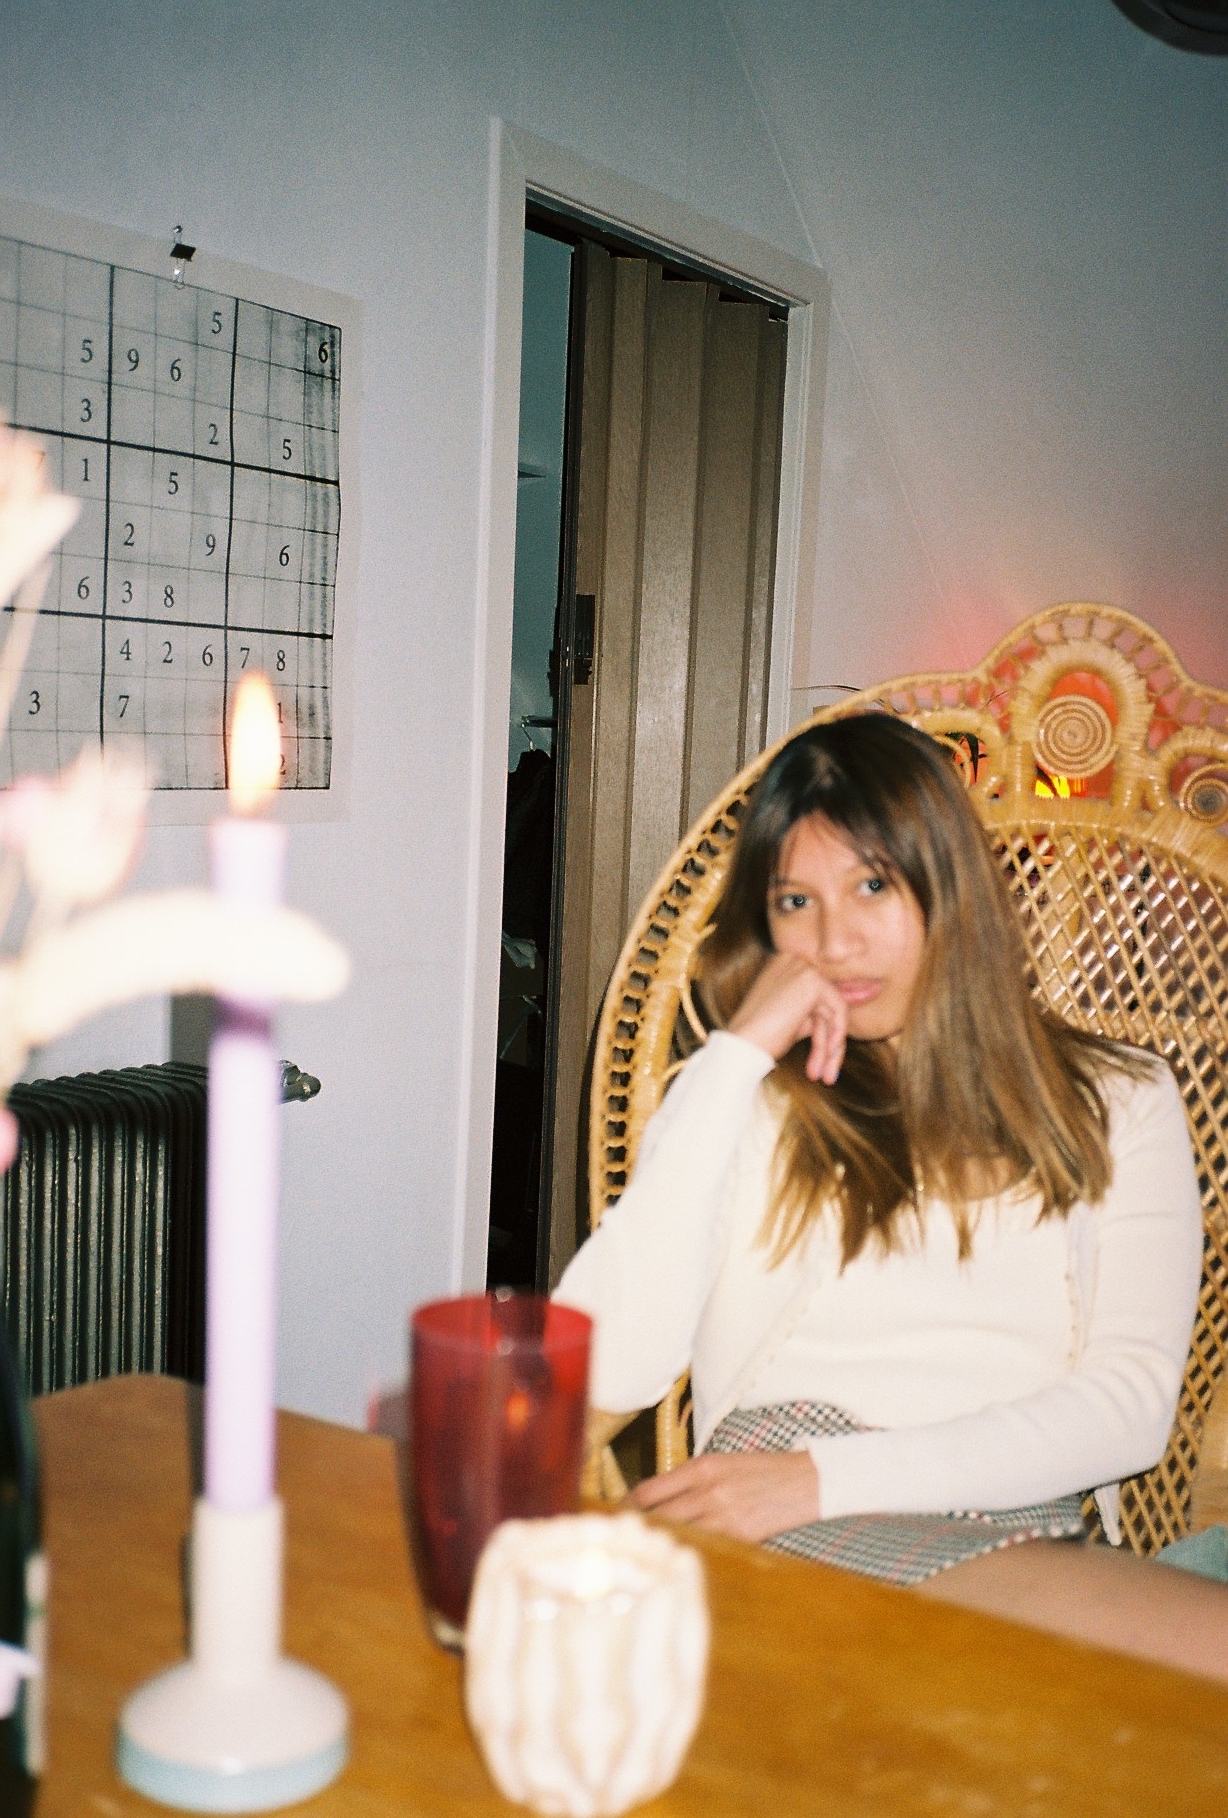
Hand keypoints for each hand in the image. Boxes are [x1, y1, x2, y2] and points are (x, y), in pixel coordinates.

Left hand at [625, 1450, 819, 1543]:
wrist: (807, 1481)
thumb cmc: (763, 1470)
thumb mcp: (723, 1463)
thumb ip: (690, 1479)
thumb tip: (658, 1502)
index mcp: (701, 1467)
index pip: (649, 1490)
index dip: (628, 1506)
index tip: (618, 1516)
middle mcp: (707, 1490)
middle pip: (657, 1516)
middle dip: (637, 1531)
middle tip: (621, 1544)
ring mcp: (723, 1516)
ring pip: (678, 1536)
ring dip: (661, 1547)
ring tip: (644, 1558)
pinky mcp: (740, 1537)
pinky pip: (706, 1549)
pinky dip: (691, 1554)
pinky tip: (681, 1562)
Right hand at [727, 952, 848, 1083]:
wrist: (742, 1044)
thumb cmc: (759, 1037)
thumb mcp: (789, 1018)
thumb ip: (811, 1012)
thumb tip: (838, 1019)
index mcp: (783, 964)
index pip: (816, 995)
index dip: (823, 1027)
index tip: (825, 1054)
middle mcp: (793, 959)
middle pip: (825, 1002)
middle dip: (827, 1039)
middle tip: (825, 1072)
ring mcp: (802, 967)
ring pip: (832, 1010)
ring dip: (828, 1045)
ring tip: (824, 1074)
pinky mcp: (813, 981)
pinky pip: (838, 1010)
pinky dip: (836, 1034)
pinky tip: (828, 1054)